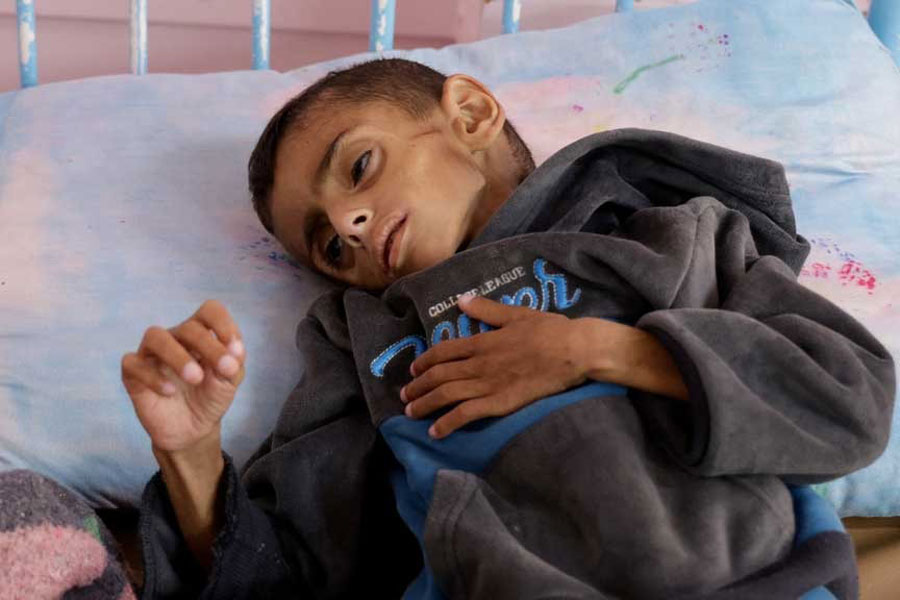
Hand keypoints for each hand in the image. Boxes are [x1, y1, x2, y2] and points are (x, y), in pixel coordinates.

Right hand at [121, 300, 245, 452]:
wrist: (192, 430)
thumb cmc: (210, 397)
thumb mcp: (230, 381)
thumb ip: (234, 363)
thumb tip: (235, 349)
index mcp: (201, 333)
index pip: (209, 311)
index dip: (223, 324)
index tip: (236, 349)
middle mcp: (175, 337)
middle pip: (188, 327)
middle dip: (209, 346)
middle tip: (224, 370)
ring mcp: (152, 353)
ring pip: (155, 337)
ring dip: (178, 355)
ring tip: (195, 377)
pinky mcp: (133, 372)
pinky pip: (133, 364)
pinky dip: (153, 377)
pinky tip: (170, 391)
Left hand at [402, 294, 587, 438]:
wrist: (574, 351)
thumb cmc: (550, 331)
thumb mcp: (516, 314)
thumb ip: (487, 310)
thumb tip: (462, 300)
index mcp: (482, 341)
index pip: (443, 351)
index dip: (424, 361)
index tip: (414, 370)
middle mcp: (479, 363)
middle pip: (438, 375)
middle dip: (417, 386)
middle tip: (405, 394)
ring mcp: (488, 384)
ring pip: (446, 395)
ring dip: (425, 404)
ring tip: (411, 412)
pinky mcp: (500, 403)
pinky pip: (466, 415)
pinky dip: (447, 423)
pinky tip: (435, 432)